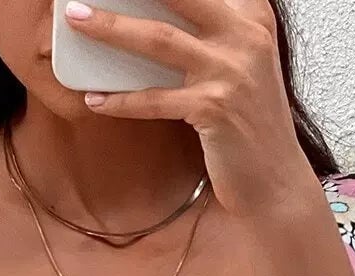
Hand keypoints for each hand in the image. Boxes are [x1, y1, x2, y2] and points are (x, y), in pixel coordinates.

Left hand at [62, 0, 315, 216]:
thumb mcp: (242, 64)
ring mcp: (231, 72)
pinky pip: (155, 100)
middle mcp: (245, 36)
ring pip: (159, 40)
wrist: (276, 181)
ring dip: (111, 28)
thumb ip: (213, 33)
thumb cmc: (250, 123)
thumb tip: (151, 17)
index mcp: (252, 16)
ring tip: (78, 20)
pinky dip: (121, 101)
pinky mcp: (215, 109)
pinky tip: (95, 99)